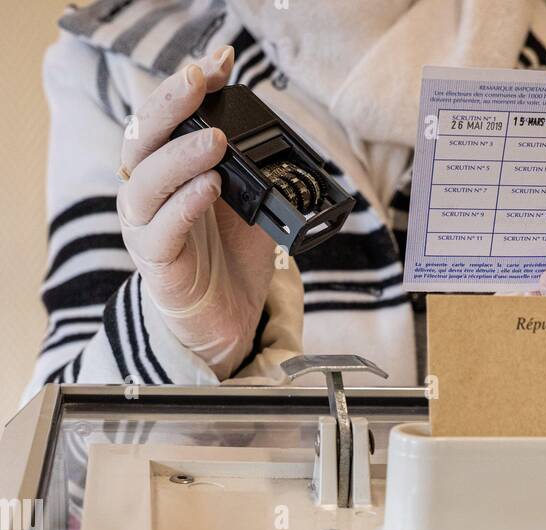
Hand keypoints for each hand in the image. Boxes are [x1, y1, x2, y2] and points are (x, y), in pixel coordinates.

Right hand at [117, 47, 274, 377]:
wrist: (228, 323)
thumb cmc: (232, 262)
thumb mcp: (250, 206)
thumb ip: (252, 172)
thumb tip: (275, 135)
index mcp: (165, 172)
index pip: (166, 118)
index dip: (187, 86)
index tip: (218, 62)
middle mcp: (148, 194)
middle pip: (142, 138)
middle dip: (170, 104)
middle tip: (198, 81)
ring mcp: (146, 228)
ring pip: (145, 181)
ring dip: (180, 155)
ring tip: (216, 140)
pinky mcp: (158, 264)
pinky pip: (162, 229)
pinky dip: (186, 204)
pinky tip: (211, 187)